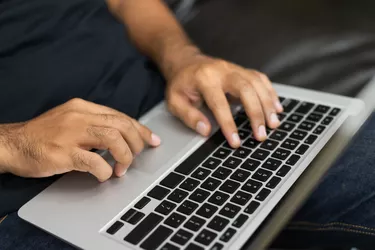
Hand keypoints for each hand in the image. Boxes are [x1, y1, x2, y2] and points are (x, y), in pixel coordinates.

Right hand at [0, 99, 160, 181]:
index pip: (120, 116)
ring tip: (122, 168)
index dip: (140, 129)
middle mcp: (79, 116)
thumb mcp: (71, 121)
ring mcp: (71, 133)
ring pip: (112, 139)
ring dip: (124, 156)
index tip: (152, 140)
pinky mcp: (63, 152)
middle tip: (136, 158)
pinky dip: (105, 170)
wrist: (13, 144)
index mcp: (83, 107)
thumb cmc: (44, 135)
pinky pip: (94, 161)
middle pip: (121, 125)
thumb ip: (95, 125)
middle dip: (136, 143)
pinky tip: (104, 175)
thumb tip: (122, 137)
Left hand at [166, 54, 282, 147]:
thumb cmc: (181, 84)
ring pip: (257, 83)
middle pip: (245, 89)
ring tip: (273, 124)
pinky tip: (276, 108)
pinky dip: (271, 93)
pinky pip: (261, 79)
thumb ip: (189, 116)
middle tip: (261, 134)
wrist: (186, 62)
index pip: (219, 103)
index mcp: (204, 79)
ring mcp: (234, 68)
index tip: (236, 141)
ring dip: (268, 104)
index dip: (228, 124)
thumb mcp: (175, 101)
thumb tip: (205, 130)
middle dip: (256, 113)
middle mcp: (222, 71)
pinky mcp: (242, 70)